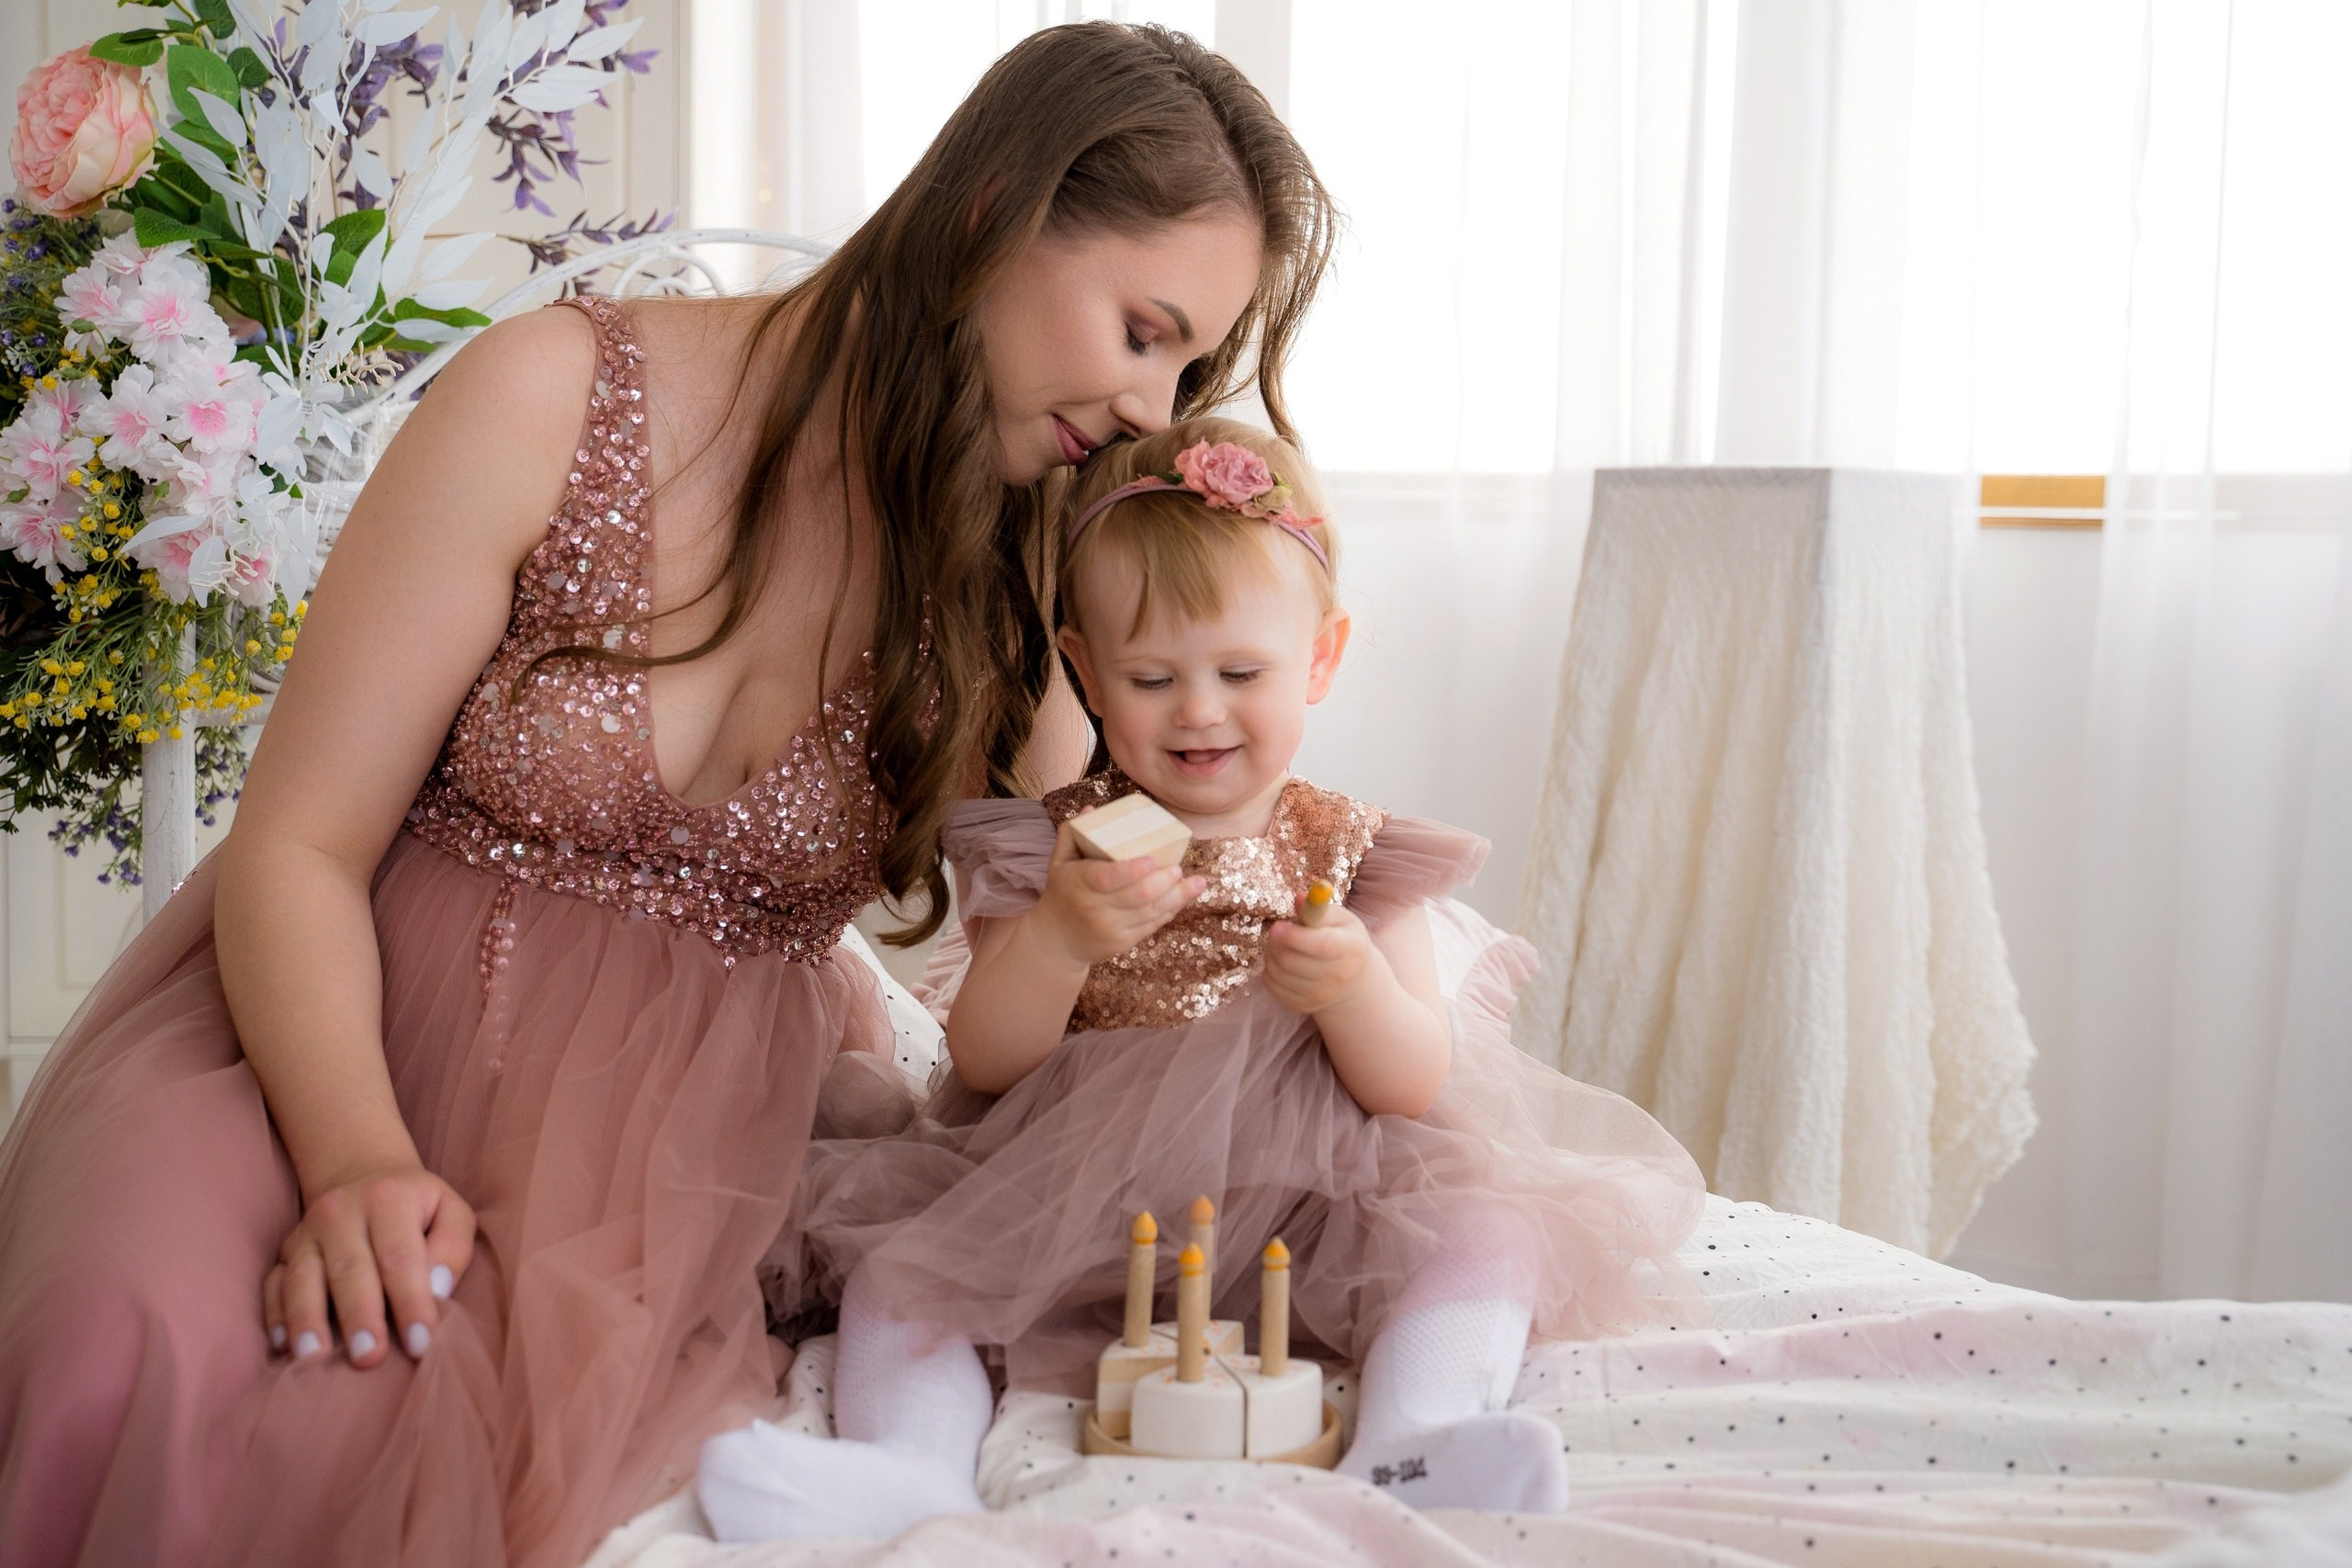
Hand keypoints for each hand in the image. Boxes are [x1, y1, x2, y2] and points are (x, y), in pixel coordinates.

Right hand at [264, 1162, 475, 1367]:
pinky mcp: (284, 1251)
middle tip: (369, 1358)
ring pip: (302, 1278)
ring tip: (315, 1359)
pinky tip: (282, 1346)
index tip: (420, 1343)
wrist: (365, 1176)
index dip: (411, 1302)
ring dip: (308, 1320)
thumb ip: (453, 1248)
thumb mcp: (450, 1212)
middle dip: (359, 1317)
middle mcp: (340, 1213)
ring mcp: (306, 1233)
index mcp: (388, 1199)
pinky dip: (275, 1315)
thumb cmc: (417, 1207)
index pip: (401, 1257)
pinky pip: (273, 1284)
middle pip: (349, 1270)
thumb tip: (437, 1290)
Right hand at [1029, 821, 1204, 969]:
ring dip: (1176, 897)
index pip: (1107, 878)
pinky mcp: (1123, 943)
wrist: (1056, 940)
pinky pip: (1151, 925)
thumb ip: (1073, 833)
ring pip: (1150, 913)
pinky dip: (1170, 910)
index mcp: (1078, 883)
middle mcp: (1094, 909)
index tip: (1152, 860)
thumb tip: (1092, 809)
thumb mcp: (1059, 862)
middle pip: (1137, 896)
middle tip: (1177, 867)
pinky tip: (1183, 897)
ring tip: (1196, 883)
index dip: (1132, 871)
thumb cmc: (1062, 892)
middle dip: (1163, 882)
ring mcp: (1111, 929)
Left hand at [1264, 905, 1372, 1014]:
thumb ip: (1320, 909)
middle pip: (1292, 961)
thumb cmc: (1343, 940)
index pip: (1321, 946)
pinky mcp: (1302, 1005)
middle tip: (1278, 929)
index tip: (1277, 926)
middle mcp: (1339, 977)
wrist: (1352, 980)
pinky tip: (1282, 962)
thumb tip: (1300, 899)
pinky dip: (1269, 970)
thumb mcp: (1341, 919)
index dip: (1295, 936)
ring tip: (1281, 944)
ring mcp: (1320, 996)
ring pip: (1278, 972)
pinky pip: (1271, 985)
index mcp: (1352, 949)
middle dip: (1276, 942)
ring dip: (1271, 953)